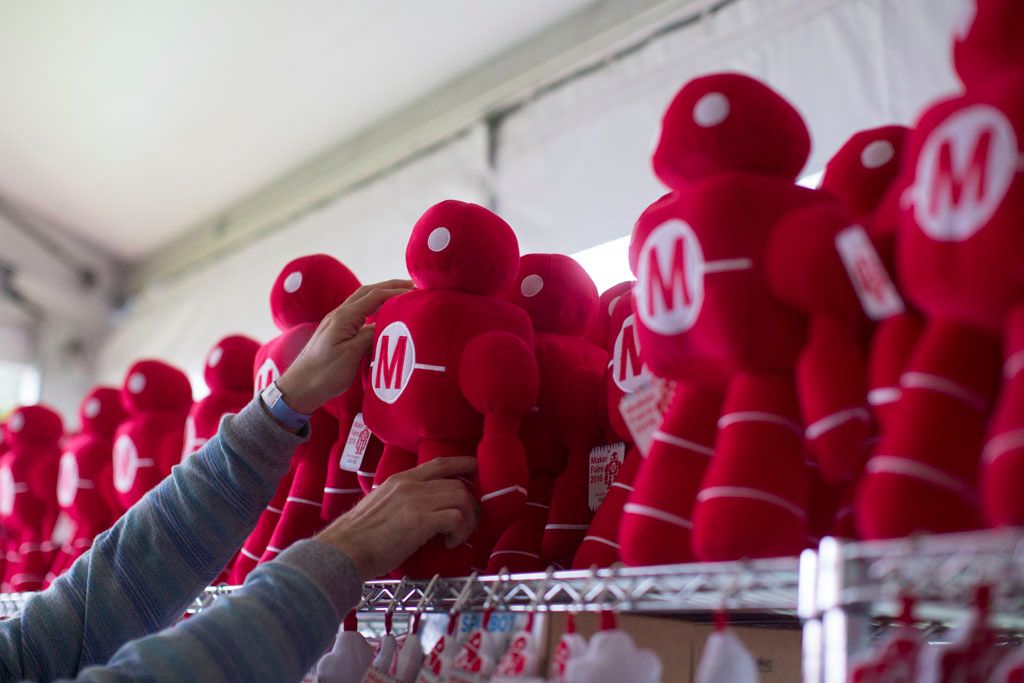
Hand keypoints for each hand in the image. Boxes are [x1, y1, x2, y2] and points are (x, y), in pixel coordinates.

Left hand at [276, 279, 411, 413]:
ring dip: (382, 295)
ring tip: (402, 298)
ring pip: (362, 301)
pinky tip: (383, 316)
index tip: (416, 292)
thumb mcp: (351, 355)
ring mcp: (336, 322)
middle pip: (368, 292)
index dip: (396, 291)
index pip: (374, 296)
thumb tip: (387, 325)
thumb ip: (370, 336)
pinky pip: (359, 313)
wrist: (298, 388)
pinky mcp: (336, 332)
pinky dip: (374, 308)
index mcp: (343, 317)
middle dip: (391, 286)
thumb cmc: (324, 373)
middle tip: (413, 287)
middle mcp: (339, 314)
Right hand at [314, 457, 478, 579]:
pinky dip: (460, 532)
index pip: (438, 464)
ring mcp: (416, 501)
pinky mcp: (420, 520)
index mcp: (400, 480)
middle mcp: (410, 485)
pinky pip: (457, 518)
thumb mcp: (379, 505)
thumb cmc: (357, 537)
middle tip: (467, 525)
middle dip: (470, 505)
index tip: (473, 467)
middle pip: (457, 484)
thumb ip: (398, 501)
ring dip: (467, 520)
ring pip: (462, 498)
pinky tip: (448, 544)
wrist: (343, 550)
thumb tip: (414, 511)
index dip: (461, 463)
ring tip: (457, 536)